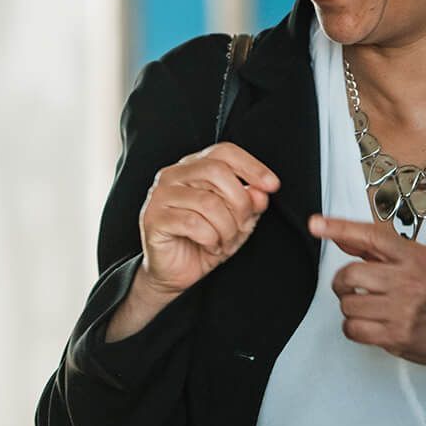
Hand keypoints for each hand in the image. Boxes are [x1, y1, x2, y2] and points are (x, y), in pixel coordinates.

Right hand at [138, 143, 278, 298]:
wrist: (175, 273)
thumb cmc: (204, 242)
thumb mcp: (237, 222)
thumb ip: (249, 204)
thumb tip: (260, 192)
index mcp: (193, 167)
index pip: (224, 152)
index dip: (252, 166)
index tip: (272, 185)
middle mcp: (173, 175)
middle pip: (217, 172)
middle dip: (240, 202)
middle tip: (243, 225)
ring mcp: (160, 195)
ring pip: (208, 202)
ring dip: (226, 228)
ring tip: (226, 242)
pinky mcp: (153, 218)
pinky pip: (193, 223)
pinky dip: (211, 238)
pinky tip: (210, 246)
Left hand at [311, 215, 425, 374]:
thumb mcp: (416, 262)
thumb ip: (377, 251)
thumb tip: (341, 236)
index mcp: (414, 257)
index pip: (370, 236)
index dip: (339, 228)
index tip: (317, 224)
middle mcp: (409, 281)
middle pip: (351, 274)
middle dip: (342, 282)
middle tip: (351, 286)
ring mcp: (402, 310)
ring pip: (348, 303)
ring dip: (350, 307)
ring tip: (368, 307)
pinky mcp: (395, 336)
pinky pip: (352, 328)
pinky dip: (352, 327)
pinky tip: (368, 324)